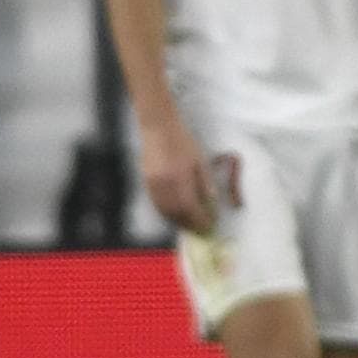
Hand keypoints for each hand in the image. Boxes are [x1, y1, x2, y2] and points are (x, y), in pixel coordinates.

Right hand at [139, 118, 215, 234]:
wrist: (158, 127)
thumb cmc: (182, 140)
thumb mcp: (199, 159)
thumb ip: (205, 181)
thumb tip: (212, 201)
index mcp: (180, 178)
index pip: (191, 207)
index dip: (200, 219)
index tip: (210, 224)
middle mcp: (165, 185)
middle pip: (177, 213)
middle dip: (190, 224)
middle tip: (201, 229)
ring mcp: (153, 185)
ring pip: (165, 212)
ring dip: (178, 221)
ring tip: (189, 225)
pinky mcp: (146, 183)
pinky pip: (156, 205)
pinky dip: (167, 214)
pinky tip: (175, 214)